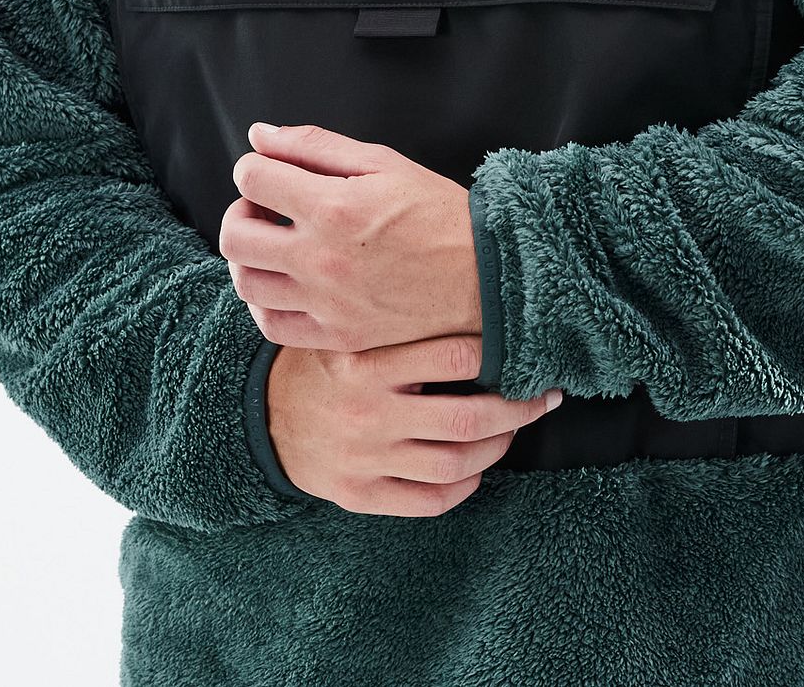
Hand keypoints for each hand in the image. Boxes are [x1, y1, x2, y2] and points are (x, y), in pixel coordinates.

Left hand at [220, 122, 481, 354]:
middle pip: (235, 235)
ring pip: (246, 282)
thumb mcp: (383, 162)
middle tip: (265, 207)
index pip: (252, 178)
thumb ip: (315, 145)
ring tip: (274, 244)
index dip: (253, 167)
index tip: (268, 171)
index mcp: (333, 206)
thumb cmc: (439, 213)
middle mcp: (321, 258)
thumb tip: (261, 135)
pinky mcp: (337, 336)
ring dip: (248, 256)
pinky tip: (284, 282)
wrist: (485, 276)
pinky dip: (264, 302)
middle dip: (241, 211)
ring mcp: (326, 303)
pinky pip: (271, 325)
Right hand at [267, 334, 564, 515]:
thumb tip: (470, 301)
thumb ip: (397, 321)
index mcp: (366, 361)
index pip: (451, 355)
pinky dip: (463, 487)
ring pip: (455, 464)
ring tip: (510, 430)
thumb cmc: (320, 365)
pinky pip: (430, 502)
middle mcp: (368, 411)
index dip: (498, 354)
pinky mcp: (361, 496)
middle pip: (467, 418)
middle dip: (518, 409)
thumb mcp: (349, 331)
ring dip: (497, 448)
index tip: (522, 350)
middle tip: (543, 398)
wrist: (261, 417)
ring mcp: (365, 458)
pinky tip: (473, 469)